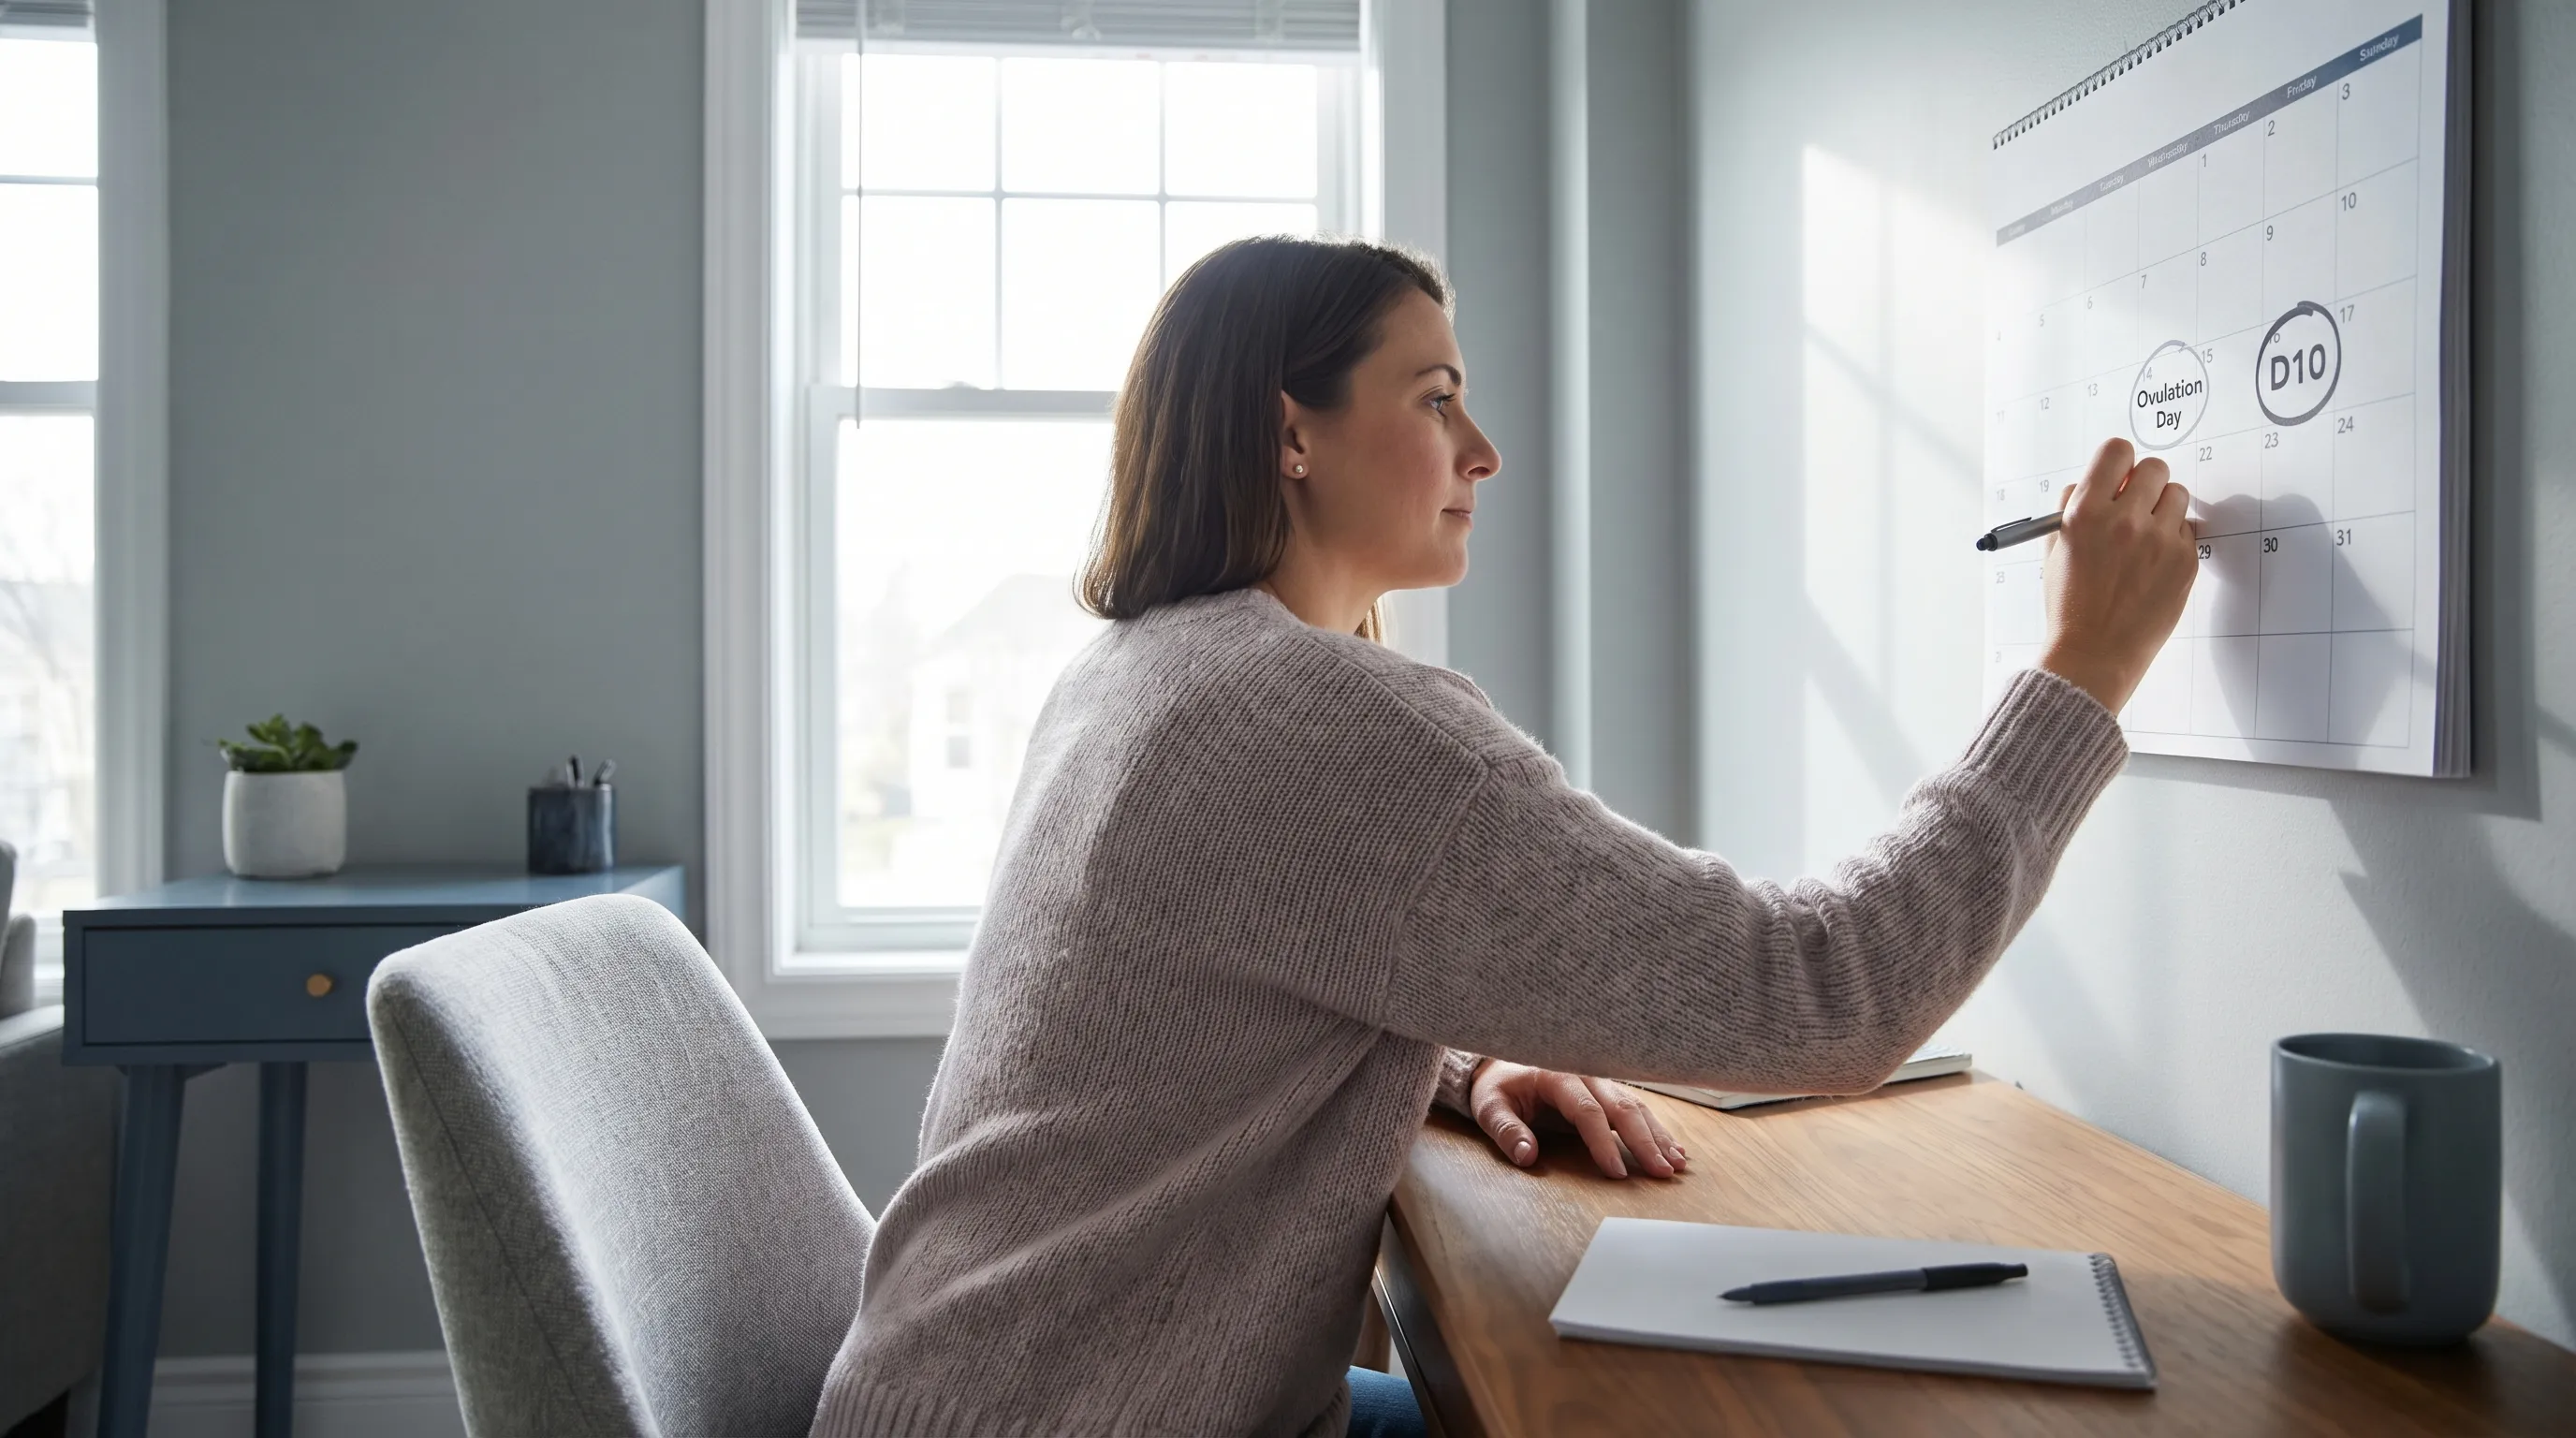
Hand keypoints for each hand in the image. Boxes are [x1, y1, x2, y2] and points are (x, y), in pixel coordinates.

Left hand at [1468, 1060, 1686, 1178]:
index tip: (1616, 1173)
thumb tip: (1527, 1157)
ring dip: (1658, 1135)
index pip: (1587, 1111)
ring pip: (1635, 1107)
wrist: (1502, 1065)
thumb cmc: (1497, 1088)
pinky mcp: (1605, 1092)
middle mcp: (1585, 1075)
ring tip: (1677, 1163)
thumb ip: (1507, 1131)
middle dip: (1645, 1141)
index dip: (1603, 1142)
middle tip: (1662, 1171)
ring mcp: (1599, 1081)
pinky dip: (1656, 1129)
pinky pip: (1635, 1108)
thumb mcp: (1490, 1107)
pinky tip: (1675, 1148)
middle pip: (1622, 1107)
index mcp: (1557, 1076)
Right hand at [2039, 437, 2199, 713]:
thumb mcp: (2055, 549)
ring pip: (2177, 494)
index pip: (2116, 451)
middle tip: (2136, 505)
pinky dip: (2173, 538)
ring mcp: (2159, 541)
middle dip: (2144, 482)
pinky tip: (2154, 562)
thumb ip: (2073, 507)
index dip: (2119, 461)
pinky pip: (2187, 528)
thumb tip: (2093, 481)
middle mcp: (2124, 521)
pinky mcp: (2184, 561)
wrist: (2095, 652)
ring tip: (2146, 535)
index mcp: (2085, 513)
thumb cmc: (2072, 606)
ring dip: (2163, 507)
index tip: (2120, 474)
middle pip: (2154, 468)